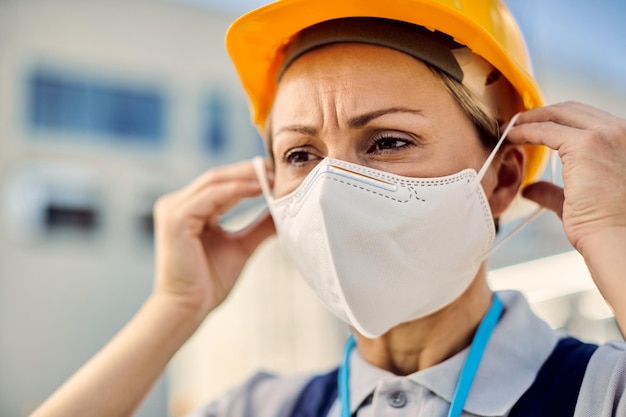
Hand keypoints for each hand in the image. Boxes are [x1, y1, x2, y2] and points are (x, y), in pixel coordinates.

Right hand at [152, 159, 274, 321]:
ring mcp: (173, 209)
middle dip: (249, 170)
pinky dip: (236, 190)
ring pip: (215, 182)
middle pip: (217, 177)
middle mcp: (177, 204)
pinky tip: (258, 189)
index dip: (248, 175)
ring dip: (246, 177)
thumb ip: (259, 226)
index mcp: (189, 209)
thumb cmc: (209, 282)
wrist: (189, 308)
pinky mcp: (176, 218)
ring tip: (272, 176)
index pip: (220, 183)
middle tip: (277, 168)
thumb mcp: (241, 246)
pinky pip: (211, 196)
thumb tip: (283, 211)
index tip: (276, 172)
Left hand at [508, 102, 625, 255]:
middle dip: (542, 114)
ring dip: (531, 119)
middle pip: (573, 110)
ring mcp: (607, 135)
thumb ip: (554, 190)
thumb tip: (530, 190)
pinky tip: (511, 136)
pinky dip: (525, 130)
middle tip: (517, 122)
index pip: (587, 119)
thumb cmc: (604, 226)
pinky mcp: (587, 144)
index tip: (533, 126)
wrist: (617, 240)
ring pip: (559, 114)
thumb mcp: (578, 199)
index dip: (556, 120)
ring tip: (511, 128)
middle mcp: (622, 131)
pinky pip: (547, 130)